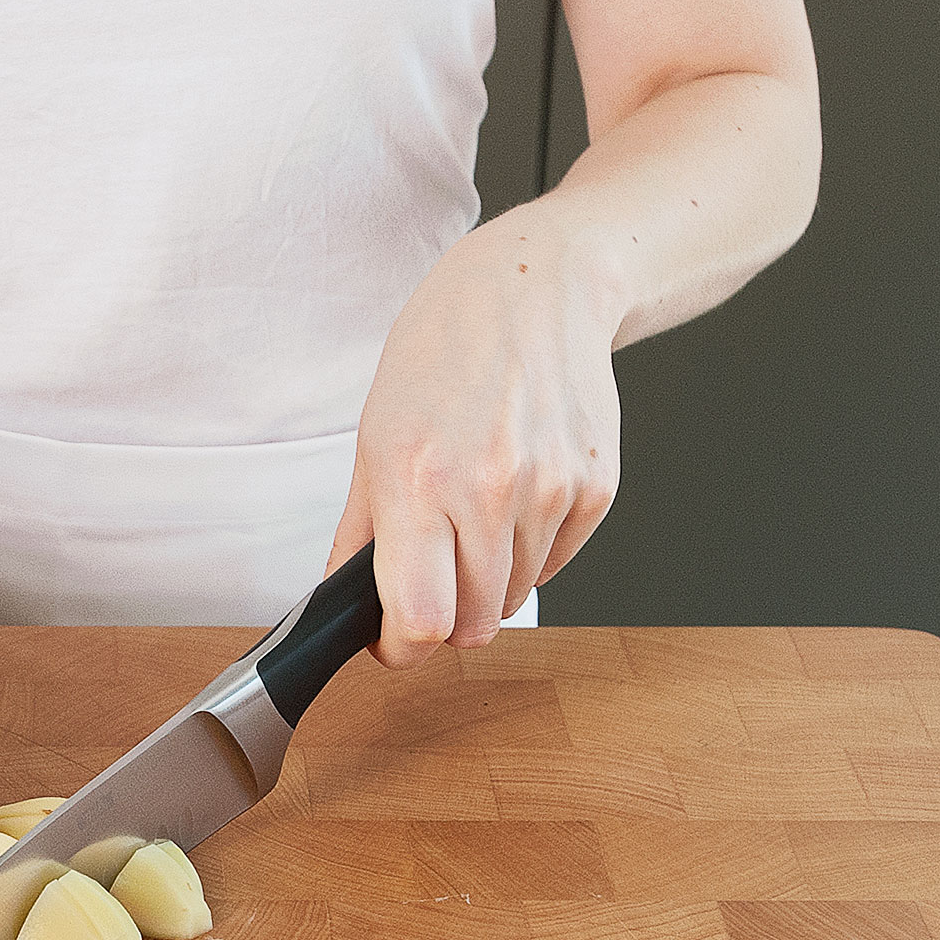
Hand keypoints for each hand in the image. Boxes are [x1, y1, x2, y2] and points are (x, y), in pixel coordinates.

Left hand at [331, 214, 624, 662]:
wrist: (531, 292)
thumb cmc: (441, 357)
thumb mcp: (374, 438)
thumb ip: (358, 536)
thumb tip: (344, 607)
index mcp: (418, 480)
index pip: (420, 620)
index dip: (402, 647)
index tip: (394, 640)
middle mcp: (489, 489)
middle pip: (473, 624)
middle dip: (445, 617)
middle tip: (431, 574)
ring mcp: (550, 490)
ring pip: (513, 597)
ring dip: (488, 580)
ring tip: (473, 511)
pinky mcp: (595, 489)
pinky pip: (553, 563)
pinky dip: (529, 549)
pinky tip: (514, 490)